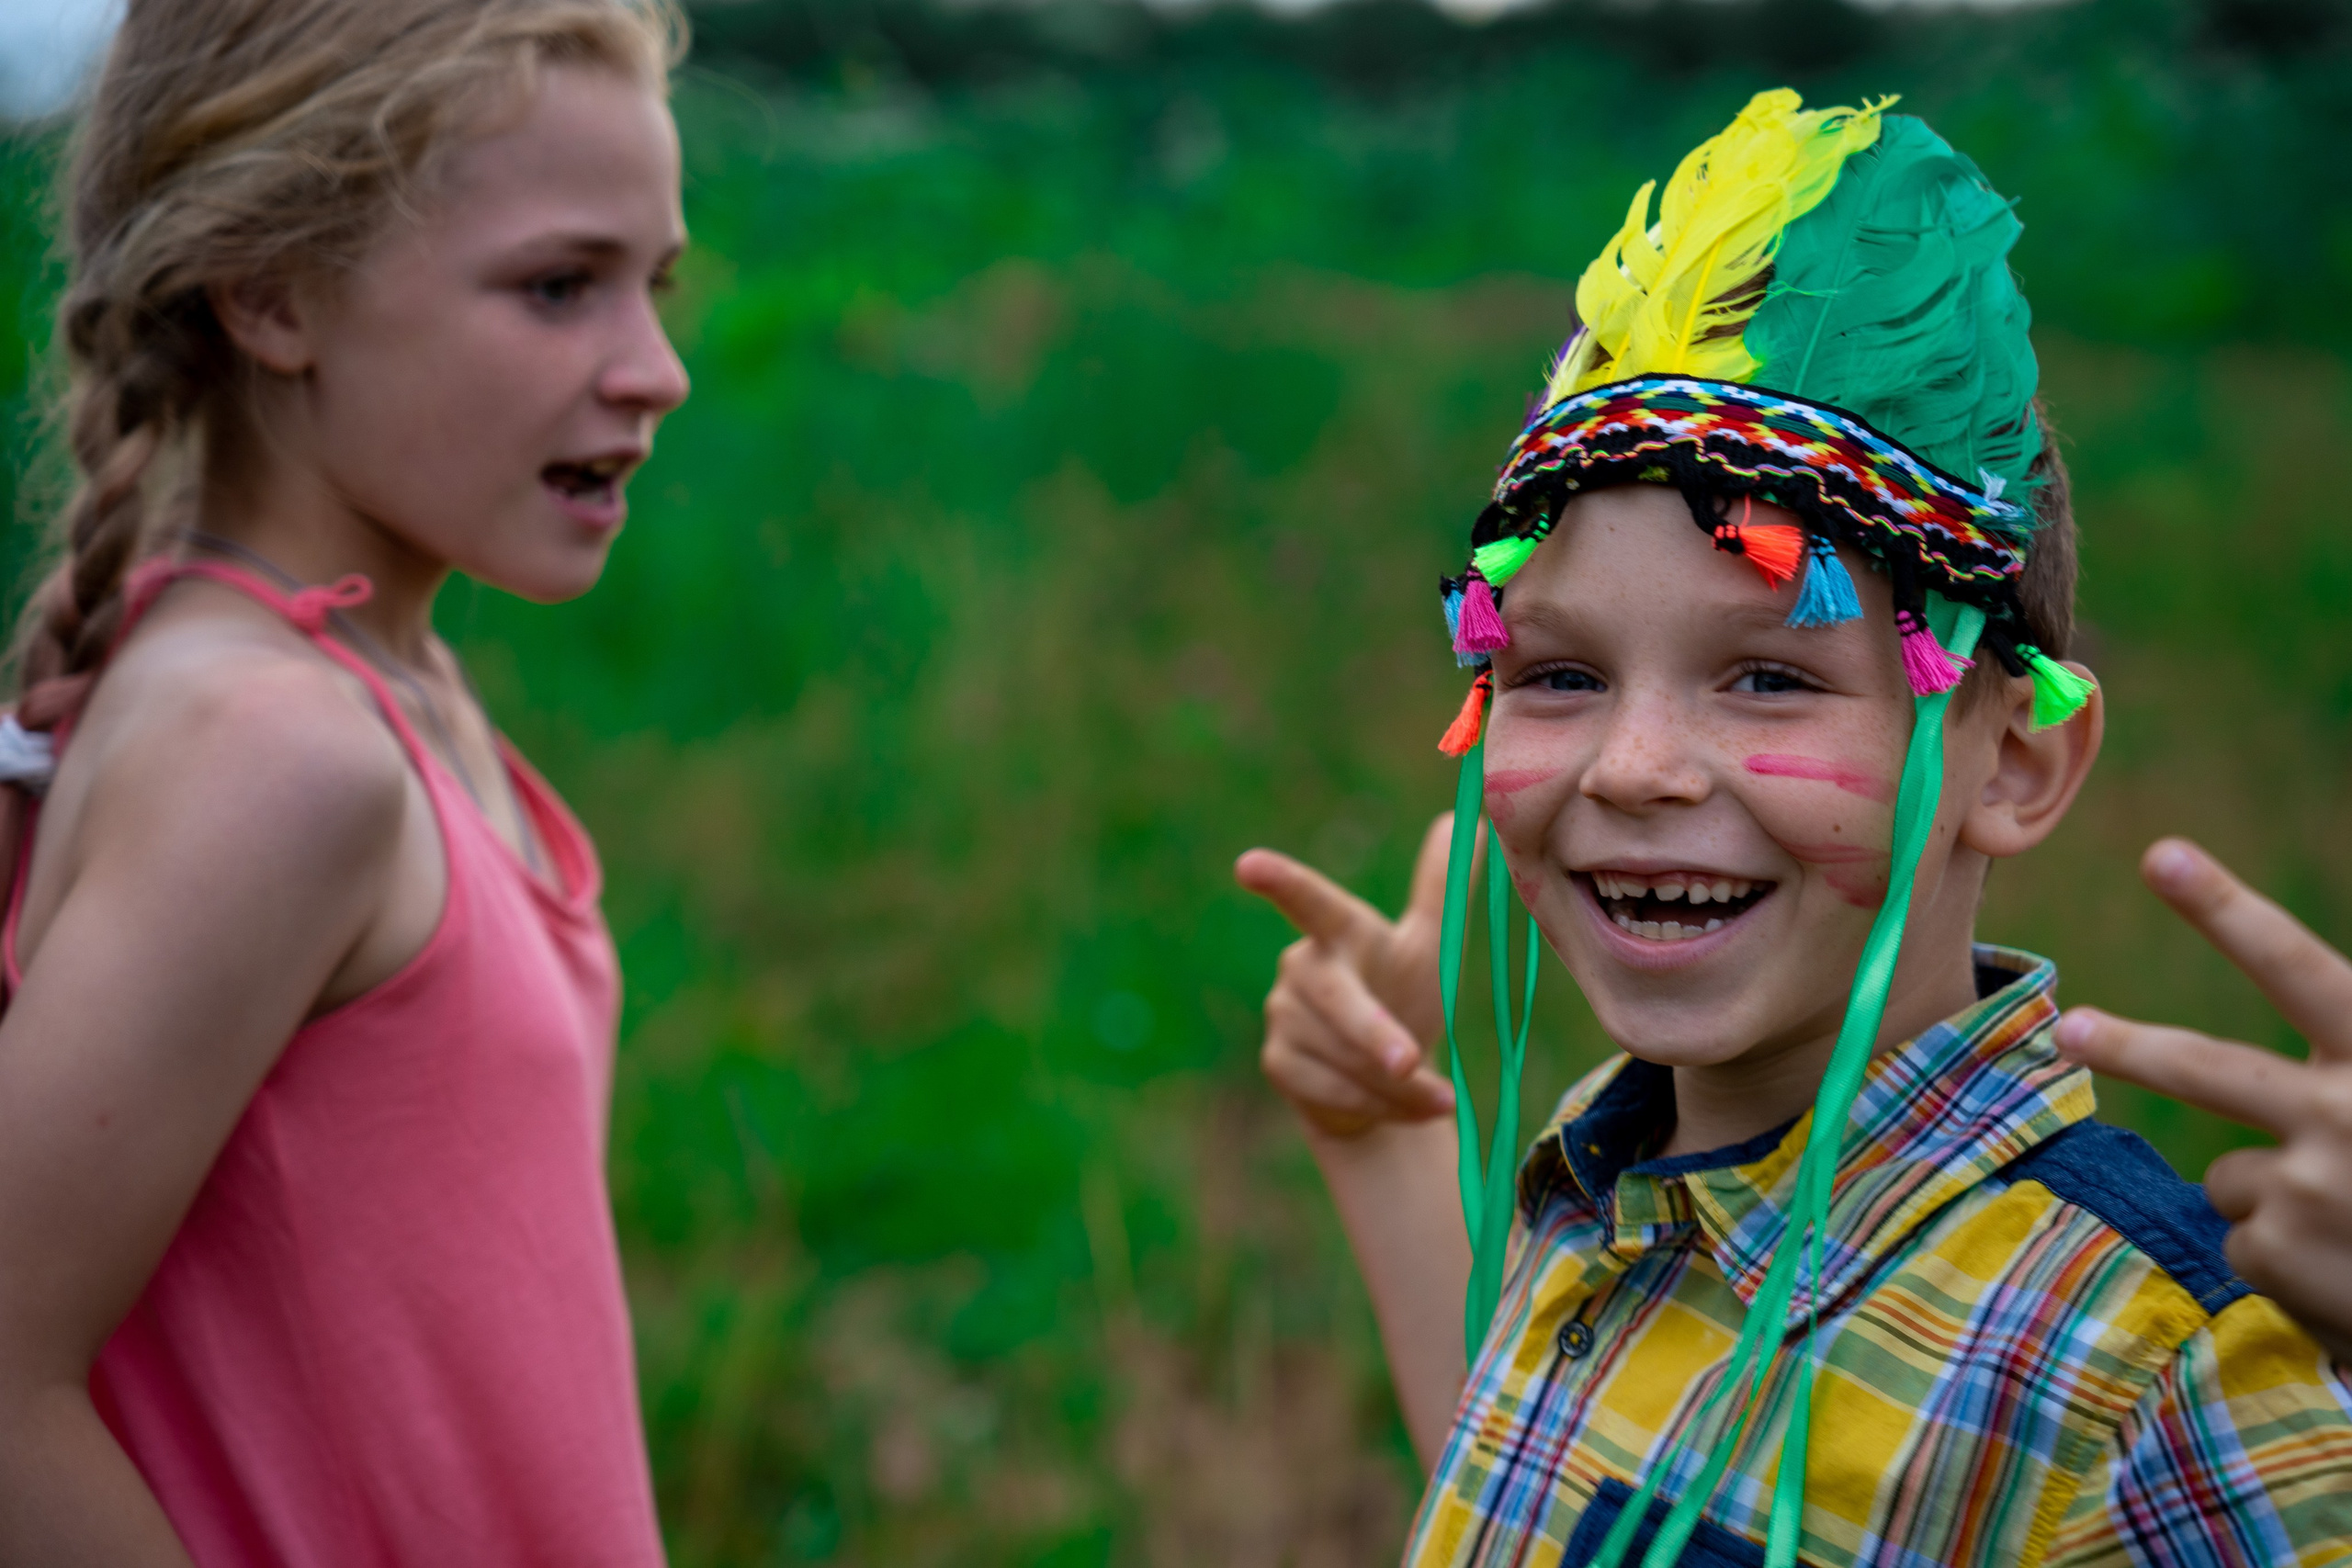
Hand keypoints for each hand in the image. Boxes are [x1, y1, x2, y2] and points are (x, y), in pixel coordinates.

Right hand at [1235, 814, 1457, 1138]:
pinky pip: (1334, 1089)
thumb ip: (1444, 887)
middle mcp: (1302, 965)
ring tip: (1435, 1095)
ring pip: (1344, 1056)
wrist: (1379, 1081)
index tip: (1247, 865)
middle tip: (1409, 1063)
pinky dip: (1379, 1105)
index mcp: (1340, 931)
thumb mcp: (1432, 946)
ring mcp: (1283, 1014)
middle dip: (1372, 1033)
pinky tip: (1399, 1108)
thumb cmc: (1403, 995)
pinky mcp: (1279, 1061)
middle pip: (1337, 999)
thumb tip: (1470, 819)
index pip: (1310, 902)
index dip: (1281, 883)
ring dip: (1398, 1085)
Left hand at [2055, 837, 2351, 1361]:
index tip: (2162, 855)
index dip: (2226, 910)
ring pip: (2230, 1172)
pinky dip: (2284, 1259)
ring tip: (2351, 1223)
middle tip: (2071, 1029)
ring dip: (2276, 1195)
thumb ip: (2343, 1046)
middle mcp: (2343, 1112)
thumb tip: (2295, 1050)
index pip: (2298, 968)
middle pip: (2207, 1068)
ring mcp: (2304, 1186)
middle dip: (2132, 1046)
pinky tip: (2343, 1273)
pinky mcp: (2275, 1253)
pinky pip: (2242, 1239)